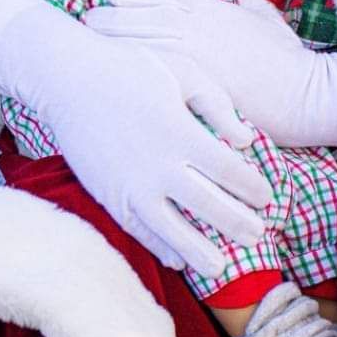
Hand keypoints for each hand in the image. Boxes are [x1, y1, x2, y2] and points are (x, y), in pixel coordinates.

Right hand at [0, 0, 270, 273]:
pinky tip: (178, 261)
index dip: (253, 189)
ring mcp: (131, 185)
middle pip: (209, 207)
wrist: (69, 79)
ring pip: (173, 231)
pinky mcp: (109, 196)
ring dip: (201, 253)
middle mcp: (159, 165)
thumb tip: (246, 141)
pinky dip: (160, 248)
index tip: (267, 198)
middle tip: (258, 238)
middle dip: (238, 225)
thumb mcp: (183, 71)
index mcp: (182, 133)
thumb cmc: (132, 67)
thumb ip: (218, 105)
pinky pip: (139, 231)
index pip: (229, 172)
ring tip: (221, 269)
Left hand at [83, 0, 336, 150]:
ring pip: (144, 39)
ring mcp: (198, 55)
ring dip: (113, 37)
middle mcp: (202, 26)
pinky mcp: (197, 83)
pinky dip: (131, 66)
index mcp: (214, 8)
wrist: (306, 96)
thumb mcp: (262, 11)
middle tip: (86, 17)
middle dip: (113, 14)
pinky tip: (110, 69)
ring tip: (86, 38)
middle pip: (145, 14)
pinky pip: (155, 71)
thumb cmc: (285, 56)